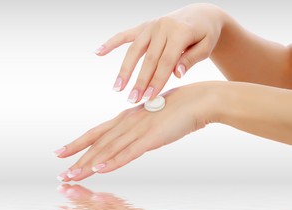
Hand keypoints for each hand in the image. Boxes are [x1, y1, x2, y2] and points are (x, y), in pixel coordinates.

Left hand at [55, 82, 217, 180]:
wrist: (198, 100)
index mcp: (127, 118)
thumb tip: (131, 137)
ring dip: (89, 165)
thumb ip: (139, 128)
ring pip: (108, 150)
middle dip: (77, 159)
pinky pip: (129, 153)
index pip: (96, 132)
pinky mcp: (152, 138)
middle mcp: (127, 123)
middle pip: (97, 143)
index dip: (78, 143)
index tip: (61, 152)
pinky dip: (114, 162)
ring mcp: (139, 130)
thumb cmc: (178, 108)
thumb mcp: (152, 118)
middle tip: (61, 174)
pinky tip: (100, 170)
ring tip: (72, 176)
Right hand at [95, 3, 223, 102]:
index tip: (149, 97)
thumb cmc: (205, 34)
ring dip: (124, 69)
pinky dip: (111, 43)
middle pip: (148, 59)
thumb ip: (191, 59)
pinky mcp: (144, 26)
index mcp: (180, 32)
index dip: (157, 81)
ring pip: (134, 50)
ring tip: (117, 87)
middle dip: (140, 81)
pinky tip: (98, 52)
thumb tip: (177, 73)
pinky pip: (125, 34)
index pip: (166, 62)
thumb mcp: (206, 46)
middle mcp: (163, 27)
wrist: (201, 14)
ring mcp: (152, 25)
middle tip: (132, 100)